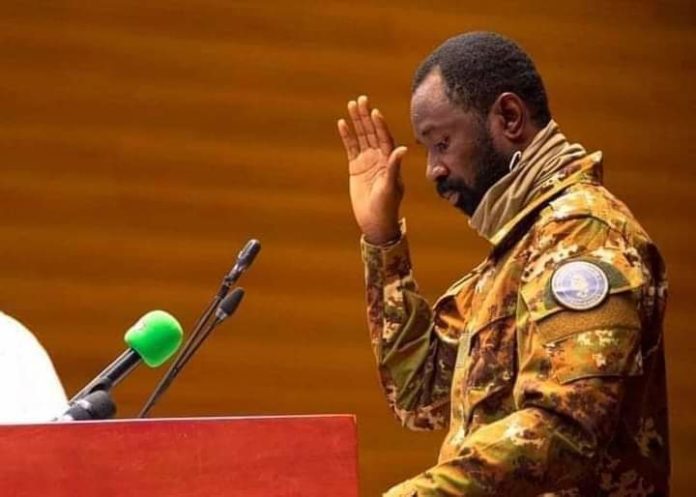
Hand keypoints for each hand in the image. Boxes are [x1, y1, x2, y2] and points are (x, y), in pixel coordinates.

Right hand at [337, 95, 407, 244]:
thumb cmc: (387, 205)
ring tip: (351, 104)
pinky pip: (351, 147)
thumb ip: (394, 166)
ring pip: (361, 136)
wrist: (375, 221)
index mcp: (390, 160)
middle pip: (372, 132)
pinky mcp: (355, 167)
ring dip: (357, 121)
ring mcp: (367, 161)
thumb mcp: (391, 186)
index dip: (380, 125)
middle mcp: (379, 157)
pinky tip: (343, 123)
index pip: (384, 137)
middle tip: (361, 99)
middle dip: (366, 116)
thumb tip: (402, 148)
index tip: (374, 111)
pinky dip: (347, 136)